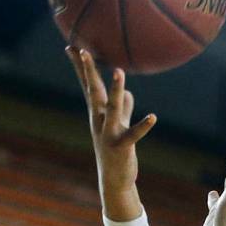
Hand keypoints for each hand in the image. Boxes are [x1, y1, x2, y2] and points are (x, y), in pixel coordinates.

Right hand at [66, 47, 156, 220]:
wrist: (114, 179)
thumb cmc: (116, 150)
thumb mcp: (119, 126)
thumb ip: (124, 109)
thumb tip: (129, 94)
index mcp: (98, 113)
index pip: (88, 86)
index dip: (81, 67)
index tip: (72, 46)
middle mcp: (99, 120)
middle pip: (93, 91)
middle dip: (88, 71)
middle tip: (83, 50)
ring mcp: (109, 133)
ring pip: (112, 108)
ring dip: (116, 90)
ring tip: (119, 72)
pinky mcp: (121, 146)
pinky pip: (133, 134)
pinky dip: (143, 126)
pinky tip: (153, 117)